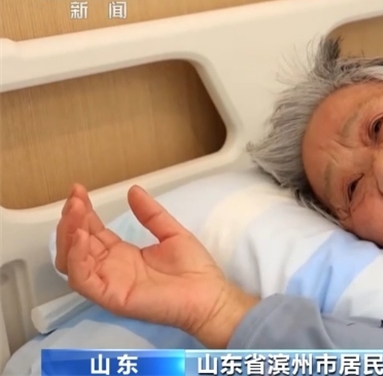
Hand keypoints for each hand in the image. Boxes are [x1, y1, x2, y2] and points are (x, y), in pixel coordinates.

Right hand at [56, 184, 256, 347]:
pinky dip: (77, 257)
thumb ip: (151, 214)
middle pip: (76, 245)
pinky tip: (82, 236)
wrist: (209, 296)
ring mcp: (107, 283)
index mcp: (122, 254)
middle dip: (71, 220)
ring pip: (71, 261)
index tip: (79, 190)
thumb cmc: (194, 269)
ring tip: (75, 211)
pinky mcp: (110, 296)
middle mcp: (109, 268)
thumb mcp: (171, 233)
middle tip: (75, 198)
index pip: (92, 232)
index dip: (83, 212)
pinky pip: (83, 279)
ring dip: (68, 235)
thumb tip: (133, 190)